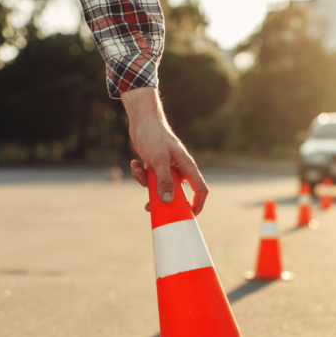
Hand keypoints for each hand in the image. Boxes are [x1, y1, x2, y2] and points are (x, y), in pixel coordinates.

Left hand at [122, 87, 207, 214]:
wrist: (142, 120)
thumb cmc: (154, 136)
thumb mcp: (159, 160)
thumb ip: (164, 182)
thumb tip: (167, 202)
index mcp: (187, 166)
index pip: (200, 189)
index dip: (197, 204)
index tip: (189, 216)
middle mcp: (179, 169)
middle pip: (177, 192)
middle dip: (163, 199)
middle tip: (151, 207)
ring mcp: (167, 168)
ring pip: (160, 187)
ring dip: (147, 184)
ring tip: (139, 171)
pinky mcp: (155, 166)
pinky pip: (150, 179)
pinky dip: (141, 174)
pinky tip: (135, 163)